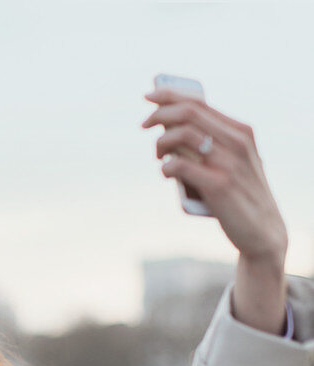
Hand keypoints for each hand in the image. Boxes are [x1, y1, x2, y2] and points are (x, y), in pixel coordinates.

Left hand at [143, 90, 287, 333]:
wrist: (262, 230)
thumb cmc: (239, 193)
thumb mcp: (233, 160)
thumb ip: (210, 142)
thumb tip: (167, 124)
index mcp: (241, 132)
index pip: (199, 103)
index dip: (169, 95)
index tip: (149, 96)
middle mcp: (237, 143)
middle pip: (187, 113)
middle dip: (158, 115)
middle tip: (144, 125)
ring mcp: (228, 163)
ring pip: (181, 135)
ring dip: (161, 144)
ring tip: (160, 158)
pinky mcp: (218, 185)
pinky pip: (178, 165)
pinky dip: (166, 167)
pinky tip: (167, 173)